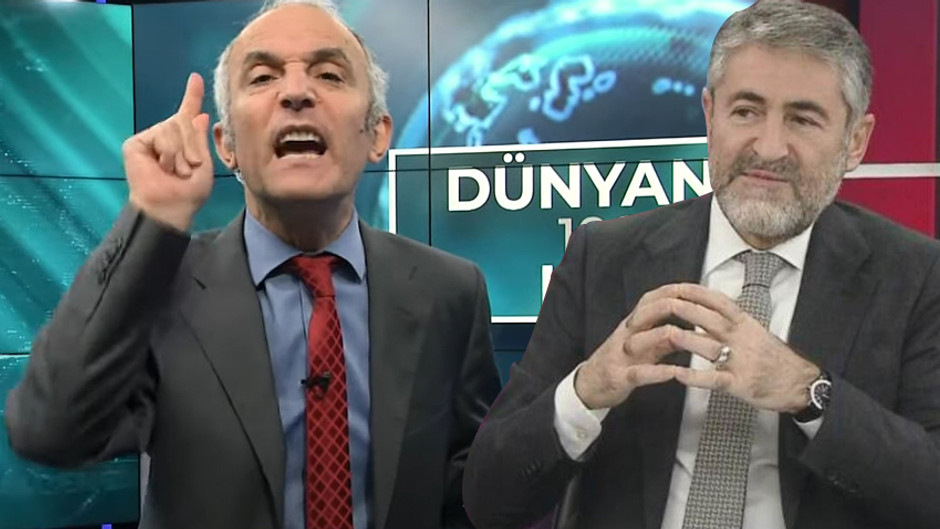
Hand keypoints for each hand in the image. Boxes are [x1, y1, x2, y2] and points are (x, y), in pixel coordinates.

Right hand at [124, 73, 213, 231]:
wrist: (170, 207)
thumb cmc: (189, 193)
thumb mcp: (204, 165)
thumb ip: (200, 139)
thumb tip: (200, 115)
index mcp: (184, 141)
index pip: (188, 114)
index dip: (192, 95)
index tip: (196, 78)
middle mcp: (166, 136)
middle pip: (184, 122)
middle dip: (192, 147)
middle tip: (188, 169)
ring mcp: (150, 138)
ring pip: (172, 128)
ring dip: (180, 154)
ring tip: (176, 171)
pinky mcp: (136, 143)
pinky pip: (160, 135)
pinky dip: (167, 153)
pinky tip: (162, 166)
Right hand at [574, 284, 727, 409]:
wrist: (587, 385)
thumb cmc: (620, 362)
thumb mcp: (645, 345)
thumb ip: (668, 336)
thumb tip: (697, 327)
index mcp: (634, 323)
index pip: (655, 298)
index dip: (677, 291)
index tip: (701, 291)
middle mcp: (627, 334)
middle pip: (649, 310)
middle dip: (677, 307)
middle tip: (704, 311)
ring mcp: (621, 354)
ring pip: (644, 338)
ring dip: (672, 337)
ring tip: (695, 340)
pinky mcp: (618, 377)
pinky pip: (638, 373)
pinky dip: (658, 372)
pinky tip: (674, 373)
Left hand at [668, 284, 820, 412]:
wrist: (800, 383)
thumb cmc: (775, 358)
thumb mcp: (756, 331)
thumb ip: (732, 321)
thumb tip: (708, 307)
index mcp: (746, 325)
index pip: (721, 303)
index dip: (699, 293)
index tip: (678, 287)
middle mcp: (743, 339)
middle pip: (712, 320)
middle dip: (687, 310)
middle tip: (665, 304)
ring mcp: (741, 362)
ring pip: (711, 347)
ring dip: (688, 340)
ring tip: (666, 334)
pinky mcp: (740, 384)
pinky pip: (715, 379)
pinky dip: (696, 377)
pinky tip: (679, 374)